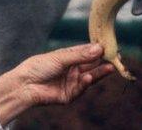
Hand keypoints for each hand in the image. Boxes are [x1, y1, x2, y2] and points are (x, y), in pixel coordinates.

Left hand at [0, 43, 114, 125]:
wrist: (25, 84)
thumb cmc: (39, 66)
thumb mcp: (61, 57)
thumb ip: (80, 55)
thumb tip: (99, 48)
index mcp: (70, 56)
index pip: (88, 51)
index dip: (99, 49)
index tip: (111, 45)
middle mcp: (73, 69)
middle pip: (92, 65)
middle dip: (104, 61)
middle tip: (116, 58)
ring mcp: (72, 82)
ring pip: (90, 77)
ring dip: (100, 72)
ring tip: (110, 67)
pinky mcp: (69, 95)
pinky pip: (81, 88)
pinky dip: (86, 83)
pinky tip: (89, 77)